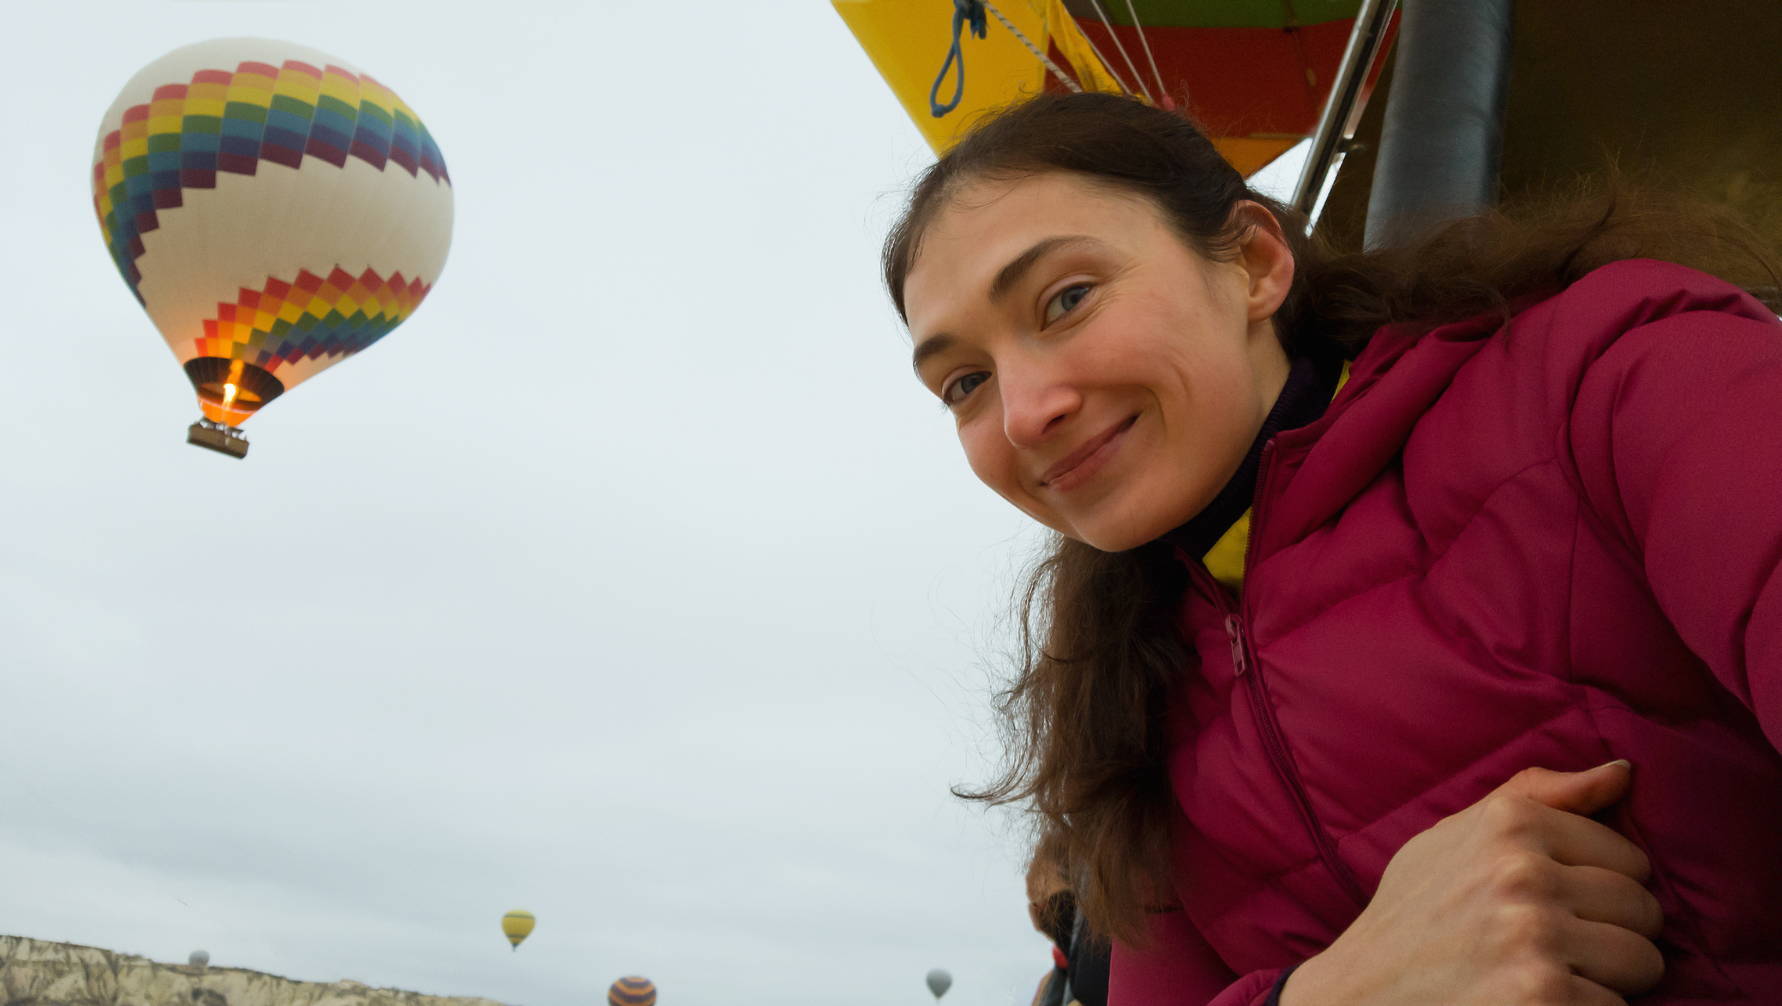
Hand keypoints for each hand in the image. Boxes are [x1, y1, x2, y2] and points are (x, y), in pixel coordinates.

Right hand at [1282, 760, 1664, 1005]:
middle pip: (1644, 910)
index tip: (1552, 905)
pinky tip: (1532, 1003)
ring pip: (1644, 963)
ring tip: (1545, 975)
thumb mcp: (1458, 836)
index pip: (1630, 858)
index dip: (1599, 889)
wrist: (1359, 992)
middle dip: (1610, 935)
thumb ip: (1539, 795)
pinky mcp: (1542, 998)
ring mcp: (1534, 938)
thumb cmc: (1416, 913)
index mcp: (1510, 823)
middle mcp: (1523, 874)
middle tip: (1550, 948)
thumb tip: (1624, 771)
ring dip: (1606, 981)